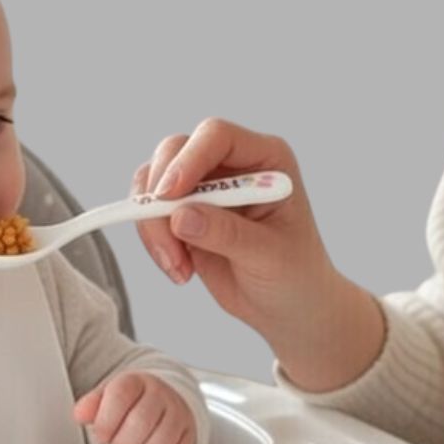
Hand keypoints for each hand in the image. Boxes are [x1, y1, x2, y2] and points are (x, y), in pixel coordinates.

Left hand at [73, 372, 196, 443]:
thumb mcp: (105, 398)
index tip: (100, 435)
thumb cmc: (129, 404)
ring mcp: (178, 414)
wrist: (160, 401)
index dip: (105, 422)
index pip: (120, 396)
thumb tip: (80, 413)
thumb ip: (91, 405)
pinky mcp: (189, 435)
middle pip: (140, 424)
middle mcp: (160, 394)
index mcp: (135, 381)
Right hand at [134, 118, 384, 390]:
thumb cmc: (294, 274)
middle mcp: (232, 163)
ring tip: (178, 267)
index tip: (169, 196)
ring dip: (153, 224)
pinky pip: (149, 211)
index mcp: (265, 158)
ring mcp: (204, 186)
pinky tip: (180, 271)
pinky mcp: (183, 212)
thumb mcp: (268, 256)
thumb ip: (226, 233)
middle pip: (175, 151)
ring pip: (154, 180)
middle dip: (160, 195)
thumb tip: (179, 217)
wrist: (289, 306)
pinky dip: (153, 239)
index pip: (217, 136)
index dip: (188, 159)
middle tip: (167, 242)